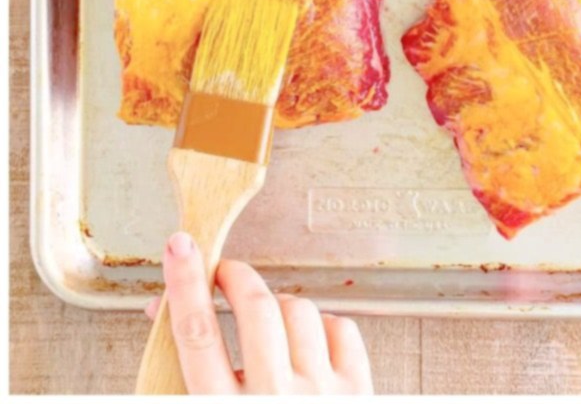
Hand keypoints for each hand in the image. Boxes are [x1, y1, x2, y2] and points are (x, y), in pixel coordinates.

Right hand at [146, 232, 372, 393]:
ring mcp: (323, 394)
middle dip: (235, 278)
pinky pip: (341, 329)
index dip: (186, 284)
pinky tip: (306, 343)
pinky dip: (322, 325)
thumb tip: (165, 313)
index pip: (196, 335)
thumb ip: (183, 377)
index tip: (179, 246)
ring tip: (263, 322)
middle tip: (223, 272)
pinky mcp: (360, 391)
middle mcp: (274, 400)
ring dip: (277, 305)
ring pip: (299, 311)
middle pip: (255, 309)